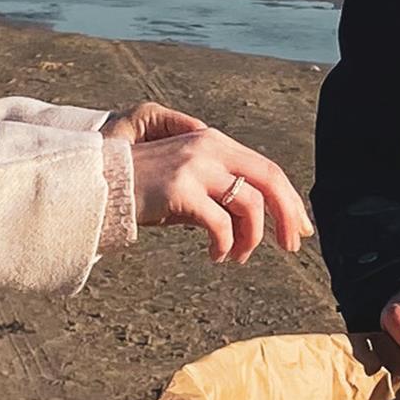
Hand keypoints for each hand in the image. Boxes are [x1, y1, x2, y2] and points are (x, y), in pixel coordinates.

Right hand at [111, 106, 310, 263]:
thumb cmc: (144, 190)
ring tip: (238, 256)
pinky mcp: (181, 189)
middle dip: (288, 215)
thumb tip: (255, 221)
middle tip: (292, 245)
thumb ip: (219, 189)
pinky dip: (225, 245)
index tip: (300, 227)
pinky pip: (221, 224)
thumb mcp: (188, 181)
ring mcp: (195, 166)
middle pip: (269, 178)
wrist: (100, 187)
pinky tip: (216, 256)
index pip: (266, 168)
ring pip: (249, 204)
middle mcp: (209, 147)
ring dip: (251, 238)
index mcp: (214, 142)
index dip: (289, 199)